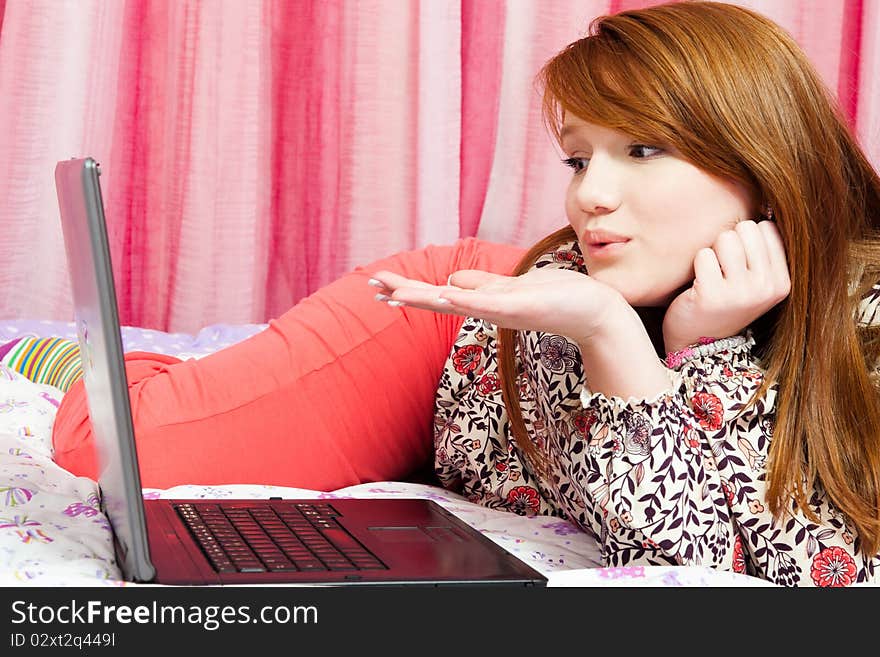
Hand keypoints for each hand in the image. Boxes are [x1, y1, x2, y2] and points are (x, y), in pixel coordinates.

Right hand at [368, 267, 632, 345]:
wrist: (593, 312)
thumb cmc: (556, 297)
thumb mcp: (511, 286)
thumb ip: (481, 284)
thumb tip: (451, 278)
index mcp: (483, 300)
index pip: (438, 293)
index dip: (409, 289)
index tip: (379, 285)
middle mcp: (487, 307)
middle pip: (437, 299)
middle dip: (406, 292)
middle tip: (373, 286)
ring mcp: (501, 309)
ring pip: (455, 302)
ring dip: (425, 297)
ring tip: (395, 293)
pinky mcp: (519, 307)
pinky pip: (487, 303)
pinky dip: (466, 300)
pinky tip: (446, 294)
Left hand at [662, 220, 790, 353]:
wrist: (697, 344)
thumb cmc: (724, 303)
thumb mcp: (755, 282)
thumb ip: (763, 251)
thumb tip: (766, 204)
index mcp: (782, 282)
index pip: (767, 228)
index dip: (746, 238)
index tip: (739, 262)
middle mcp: (765, 287)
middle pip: (745, 228)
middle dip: (728, 241)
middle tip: (722, 268)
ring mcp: (739, 292)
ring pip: (725, 238)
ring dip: (712, 252)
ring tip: (711, 275)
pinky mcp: (711, 294)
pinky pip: (703, 254)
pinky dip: (696, 265)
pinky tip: (698, 284)